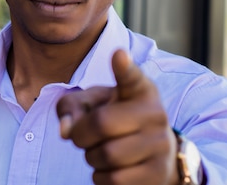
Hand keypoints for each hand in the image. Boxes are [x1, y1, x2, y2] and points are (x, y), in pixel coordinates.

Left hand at [56, 49, 178, 184]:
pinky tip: (111, 168)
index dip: (124, 68)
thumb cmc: (116, 120)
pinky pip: (114, 180)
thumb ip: (72, 106)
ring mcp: (161, 146)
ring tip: (101, 151)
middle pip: (101, 125)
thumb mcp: (94, 104)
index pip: (132, 78)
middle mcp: (156, 115)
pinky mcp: (158, 176)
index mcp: (140, 91)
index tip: (118, 55)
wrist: (154, 154)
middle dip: (80, 134)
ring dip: (91, 158)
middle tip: (82, 136)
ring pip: (107, 156)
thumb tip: (66, 130)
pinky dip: (101, 177)